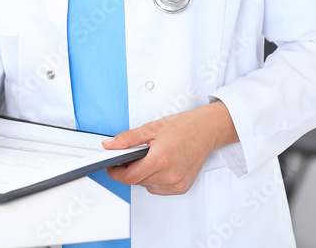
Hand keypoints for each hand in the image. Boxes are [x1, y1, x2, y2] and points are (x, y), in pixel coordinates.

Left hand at [103, 101, 238, 195]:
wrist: (206, 130)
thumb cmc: (183, 127)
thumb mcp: (151, 128)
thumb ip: (128, 139)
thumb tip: (109, 145)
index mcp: (161, 158)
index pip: (129, 176)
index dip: (116, 172)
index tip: (111, 166)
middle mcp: (170, 174)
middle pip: (137, 181)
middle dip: (130, 170)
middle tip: (133, 156)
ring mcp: (177, 183)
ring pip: (147, 186)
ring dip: (143, 176)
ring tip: (151, 159)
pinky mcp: (182, 187)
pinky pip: (159, 189)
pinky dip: (155, 180)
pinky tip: (161, 166)